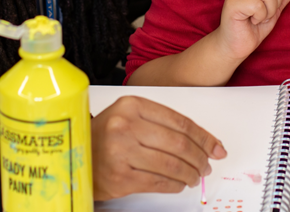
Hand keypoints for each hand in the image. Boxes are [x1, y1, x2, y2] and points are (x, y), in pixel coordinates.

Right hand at [91, 95, 226, 199]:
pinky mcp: (120, 177)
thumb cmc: (105, 136)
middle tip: (207, 165)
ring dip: (190, 173)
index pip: (179, 121)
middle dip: (200, 157)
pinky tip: (179, 184)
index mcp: (132, 105)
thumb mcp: (130, 117)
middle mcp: (125, 126)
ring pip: (171, 164)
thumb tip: (203, 142)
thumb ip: (162, 123)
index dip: (203, 137)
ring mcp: (121, 152)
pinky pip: (158, 181)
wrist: (72, 155)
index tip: (216, 147)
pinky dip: (174, 184)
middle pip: (178, 143)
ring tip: (195, 176)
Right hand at [213, 0, 289, 60]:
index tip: (274, 1)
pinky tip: (252, 20)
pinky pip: (258, 6)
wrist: (236, 44)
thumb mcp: (275, 8)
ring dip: (269, 11)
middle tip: (265, 13)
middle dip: (277, 3)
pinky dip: (260, 17)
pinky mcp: (232, 3)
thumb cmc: (254, 26)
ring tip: (259, 17)